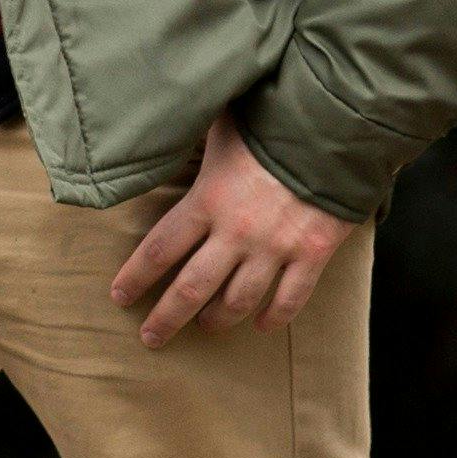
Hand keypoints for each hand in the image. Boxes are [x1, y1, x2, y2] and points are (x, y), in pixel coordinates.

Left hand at [108, 111, 354, 346]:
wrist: (336, 126)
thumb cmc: (271, 119)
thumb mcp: (219, 124)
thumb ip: (191, 137)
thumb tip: (158, 128)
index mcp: (207, 200)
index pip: (159, 250)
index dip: (136, 278)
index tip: (120, 296)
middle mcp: (236, 232)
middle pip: (191, 289)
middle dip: (166, 318)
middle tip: (151, 338)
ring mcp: (276, 247)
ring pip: (238, 301)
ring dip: (217, 320)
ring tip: (205, 327)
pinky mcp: (312, 254)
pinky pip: (290, 299)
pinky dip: (274, 316)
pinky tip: (261, 325)